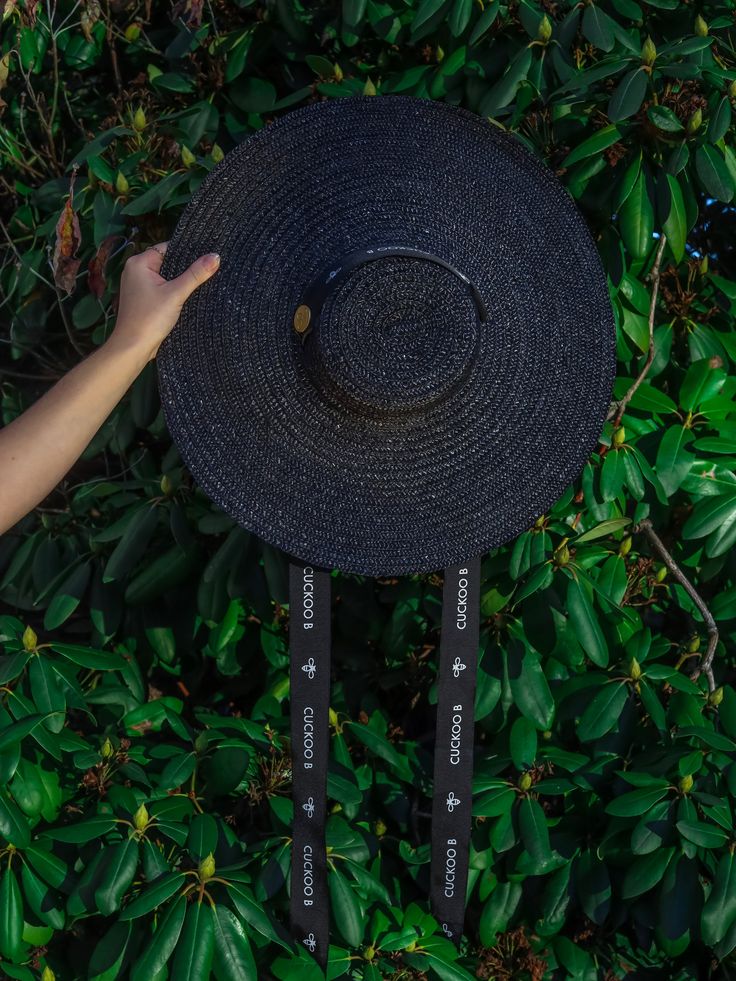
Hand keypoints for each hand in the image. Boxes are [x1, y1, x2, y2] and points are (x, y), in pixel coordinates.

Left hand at [110, 242, 219, 361]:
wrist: (133, 347)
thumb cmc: (149, 319)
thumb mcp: (176, 294)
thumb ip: (196, 274)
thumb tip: (215, 257)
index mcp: (139, 263)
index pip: (167, 248)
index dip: (187, 252)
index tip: (205, 256)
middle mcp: (135, 271)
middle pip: (167, 262)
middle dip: (185, 268)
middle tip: (207, 270)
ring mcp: (138, 286)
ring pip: (165, 277)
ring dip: (180, 282)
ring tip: (200, 283)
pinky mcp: (143, 299)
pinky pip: (162, 289)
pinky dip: (173, 292)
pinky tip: (187, 297)